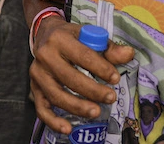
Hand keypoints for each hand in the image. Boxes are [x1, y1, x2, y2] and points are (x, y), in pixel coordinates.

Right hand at [29, 18, 133, 134]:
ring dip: (78, 107)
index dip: (101, 68)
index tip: (115, 78)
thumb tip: (128, 54)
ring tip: (96, 112)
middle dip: (92, 90)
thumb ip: (109, 47)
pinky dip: (54, 121)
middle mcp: (45, 55)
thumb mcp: (88, 35)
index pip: (83, 55)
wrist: (45, 34)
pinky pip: (42, 109)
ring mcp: (38, 74)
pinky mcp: (34, 88)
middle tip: (110, 97)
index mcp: (60, 38)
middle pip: (70, 77)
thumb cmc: (71, 37)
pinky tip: (68, 128)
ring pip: (56, 95)